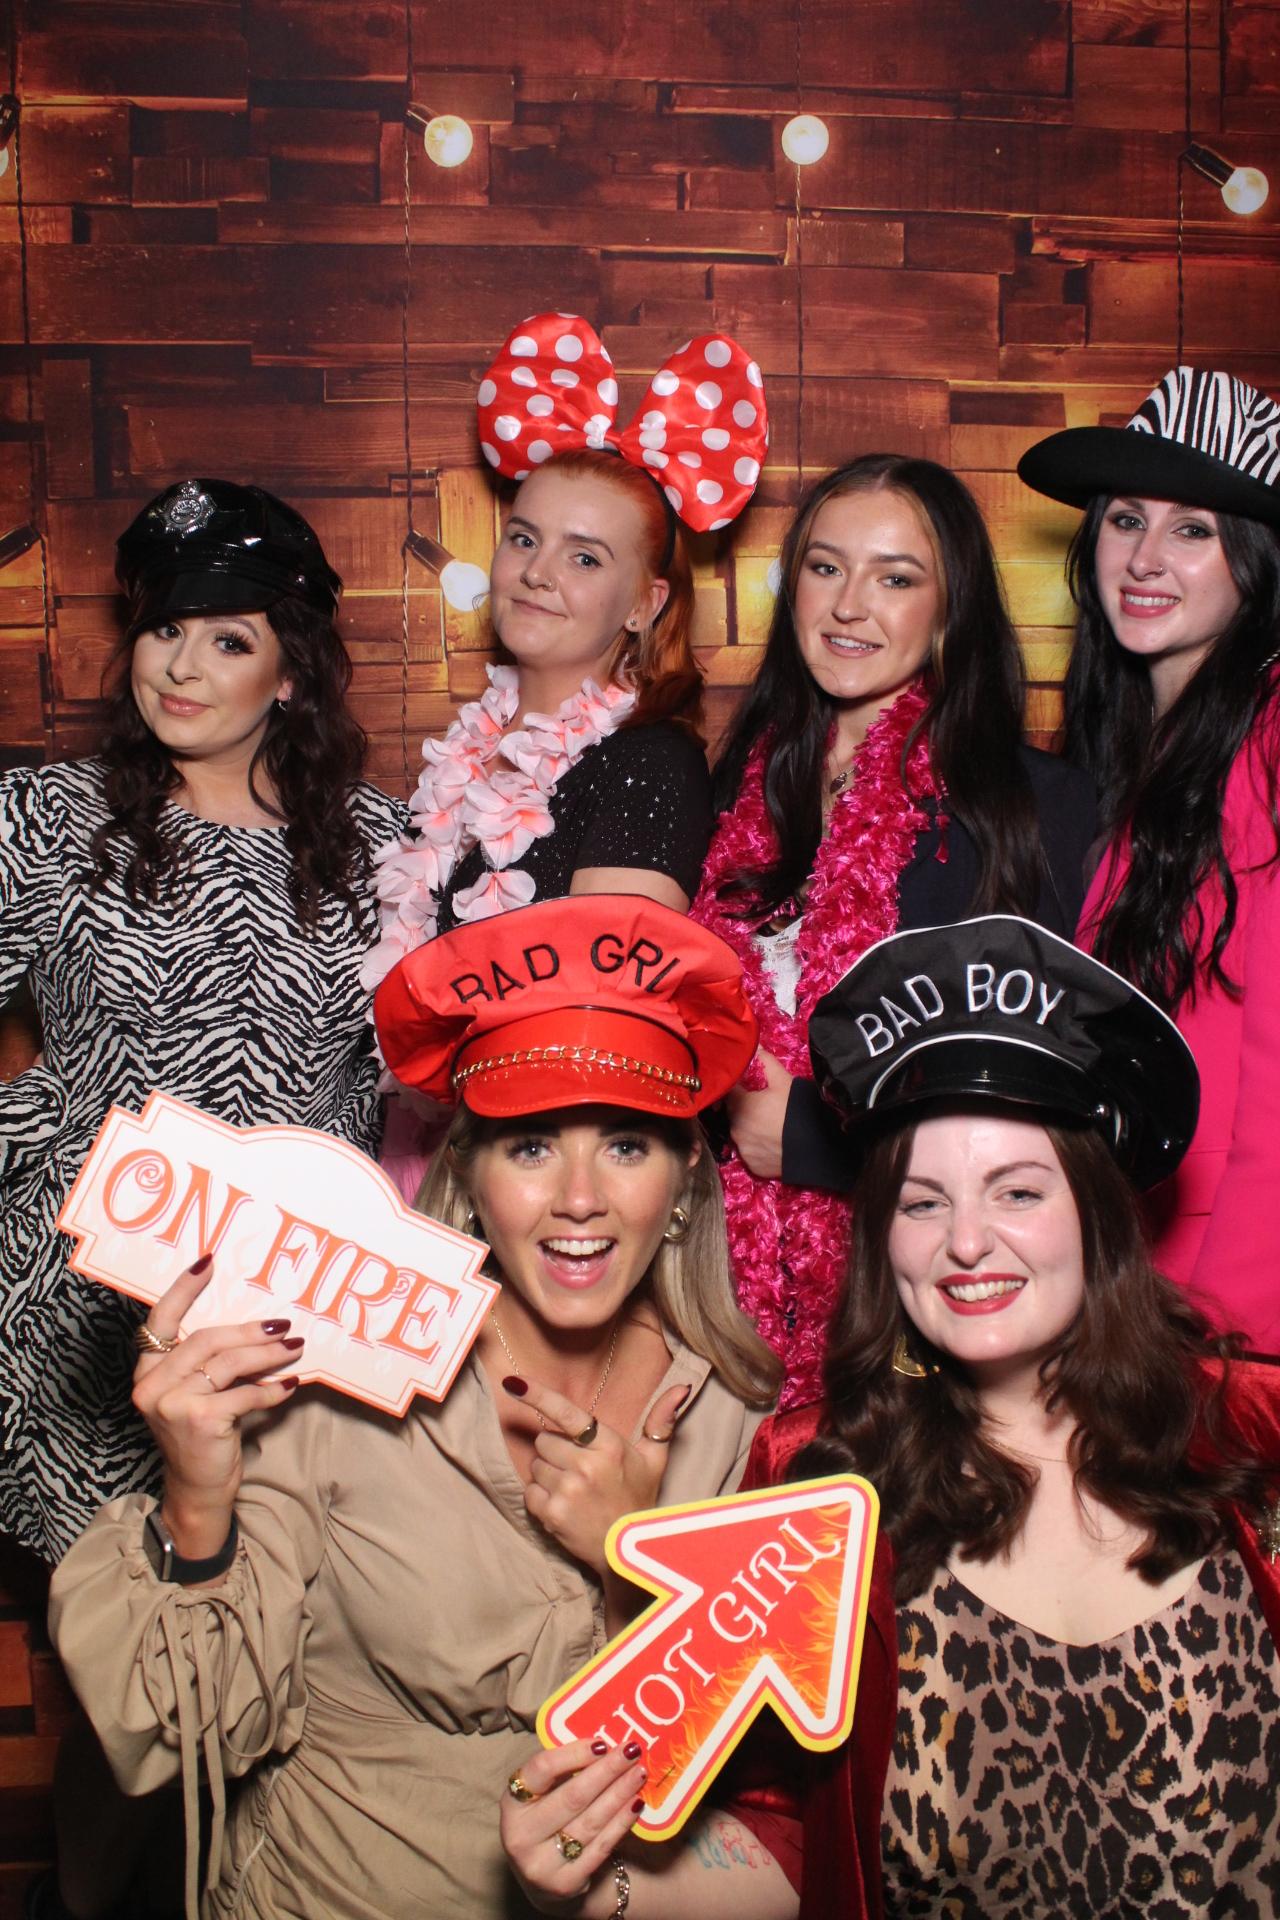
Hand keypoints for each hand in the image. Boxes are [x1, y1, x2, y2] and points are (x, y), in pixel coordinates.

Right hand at [131, 1255, 303, 1555]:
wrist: (198, 1490)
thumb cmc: (202, 1435)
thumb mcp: (197, 1393)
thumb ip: (210, 1362)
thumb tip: (259, 1324)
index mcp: (148, 1371)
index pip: (160, 1320)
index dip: (183, 1289)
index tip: (209, 1262)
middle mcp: (152, 1385)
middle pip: (206, 1339)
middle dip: (249, 1331)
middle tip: (284, 1325)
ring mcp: (171, 1404)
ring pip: (228, 1364)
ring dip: (268, 1354)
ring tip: (295, 1346)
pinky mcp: (198, 1421)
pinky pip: (245, 1395)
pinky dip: (272, 1390)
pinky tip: (291, 1385)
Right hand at [501, 1738, 645, 1915]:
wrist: (543, 1882)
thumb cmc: (546, 1823)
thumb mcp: (540, 1796)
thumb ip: (561, 1771)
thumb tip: (602, 1741)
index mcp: (512, 1803)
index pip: (541, 1770)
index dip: (573, 1754)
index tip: (602, 1742)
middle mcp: (520, 1835)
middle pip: (572, 1796)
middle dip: (607, 1770)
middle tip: (632, 1751)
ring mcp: (540, 1863)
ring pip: (590, 1821)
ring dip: (619, 1794)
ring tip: (638, 1774)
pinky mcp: (564, 1884)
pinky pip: (600, 1847)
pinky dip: (621, 1823)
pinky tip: (636, 1804)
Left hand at [515, 1379, 689, 1575]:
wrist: (627, 1552)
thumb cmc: (639, 1499)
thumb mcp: (654, 1458)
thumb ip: (661, 1420)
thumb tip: (681, 1386)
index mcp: (610, 1446)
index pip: (567, 1413)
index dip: (538, 1395)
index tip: (514, 1383)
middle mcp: (587, 1466)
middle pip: (545, 1441)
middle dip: (556, 1451)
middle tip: (578, 1467)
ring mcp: (568, 1491)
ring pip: (536, 1465)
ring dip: (548, 1473)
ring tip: (573, 1488)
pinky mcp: (552, 1514)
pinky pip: (530, 1491)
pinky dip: (540, 1497)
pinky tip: (562, 1504)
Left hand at [726, 1051, 793, 1178]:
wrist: (817, 1147)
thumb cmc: (799, 1109)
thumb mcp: (784, 1081)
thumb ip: (765, 1061)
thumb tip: (754, 1045)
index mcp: (739, 1105)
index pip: (728, 1091)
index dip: (737, 1087)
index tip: (748, 1087)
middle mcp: (735, 1128)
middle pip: (734, 1113)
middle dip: (744, 1108)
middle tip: (764, 1105)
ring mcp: (743, 1149)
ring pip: (741, 1134)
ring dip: (749, 1128)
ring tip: (770, 1125)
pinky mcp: (752, 1166)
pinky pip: (750, 1152)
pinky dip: (758, 1147)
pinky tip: (772, 1142)